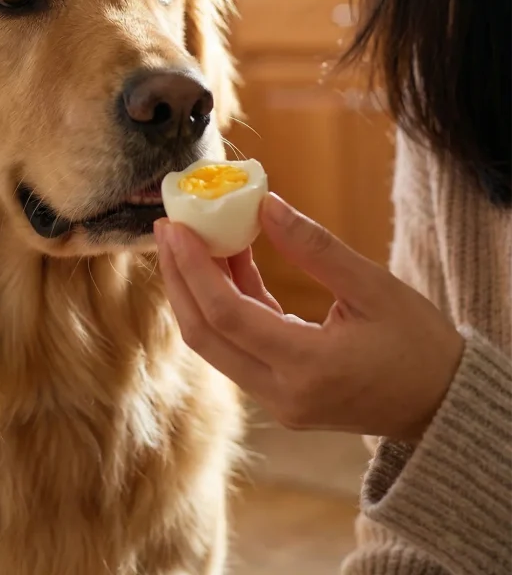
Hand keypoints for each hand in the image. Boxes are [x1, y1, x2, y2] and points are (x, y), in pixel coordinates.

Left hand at [154, 193, 464, 441]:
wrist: (441, 405)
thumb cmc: (417, 343)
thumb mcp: (373, 287)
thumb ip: (315, 248)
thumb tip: (265, 203)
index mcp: (307, 367)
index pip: (227, 314)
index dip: (193, 268)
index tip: (175, 225)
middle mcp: (282, 392)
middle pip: (206, 334)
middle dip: (178, 278)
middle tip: (167, 227)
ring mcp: (278, 399)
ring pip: (215, 342)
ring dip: (197, 290)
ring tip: (189, 238)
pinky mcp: (280, 394)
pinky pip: (238, 345)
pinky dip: (227, 303)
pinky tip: (230, 260)